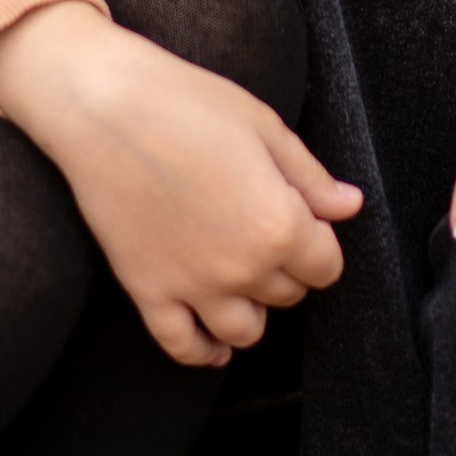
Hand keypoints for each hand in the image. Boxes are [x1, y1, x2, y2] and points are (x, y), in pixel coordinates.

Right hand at [0, 3, 362, 368]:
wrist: (104, 105)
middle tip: (262, 229)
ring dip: (251, 309)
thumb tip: (351, 206)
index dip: (318, 242)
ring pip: (244, 331)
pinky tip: (213, 342)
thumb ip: (310, 176)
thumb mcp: (263, 126)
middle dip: (284, 267)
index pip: (326, 266)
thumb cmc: (187, 103)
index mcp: (279, 224)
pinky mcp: (148, 292)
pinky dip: (203, 352)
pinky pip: (183, 347)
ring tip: (241, 279)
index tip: (302, 220)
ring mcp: (192, 287)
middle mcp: (242, 268)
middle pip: (286, 295)